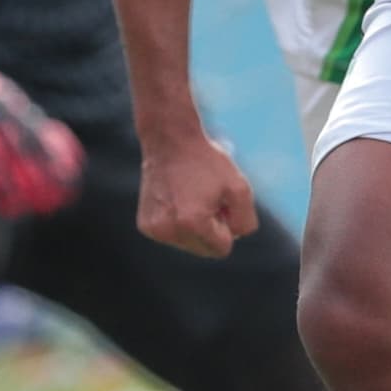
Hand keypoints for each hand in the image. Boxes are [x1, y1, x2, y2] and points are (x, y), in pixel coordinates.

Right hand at [134, 124, 259, 256]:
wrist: (170, 140)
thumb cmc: (207, 163)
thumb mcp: (239, 188)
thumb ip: (245, 221)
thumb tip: (234, 238)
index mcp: (192, 224)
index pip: (222, 248)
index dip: (227, 224)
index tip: (218, 201)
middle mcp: (169, 231)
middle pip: (205, 250)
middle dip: (212, 229)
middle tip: (206, 198)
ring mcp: (154, 230)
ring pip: (189, 244)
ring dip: (196, 226)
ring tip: (191, 197)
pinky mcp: (145, 226)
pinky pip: (173, 236)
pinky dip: (179, 223)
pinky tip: (177, 199)